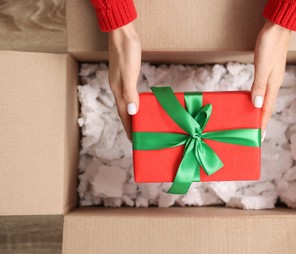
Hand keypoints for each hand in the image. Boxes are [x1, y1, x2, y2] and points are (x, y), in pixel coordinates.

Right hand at [108, 22, 140, 139]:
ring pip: (125, 102)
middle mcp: (117, 87)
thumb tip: (131, 112)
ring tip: (138, 122)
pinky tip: (137, 102)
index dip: (128, 127)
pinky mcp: (124, 74)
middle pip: (123, 110)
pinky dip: (132, 102)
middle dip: (129, 124)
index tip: (133, 140)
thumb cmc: (126, 51)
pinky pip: (128, 94)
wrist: (121, 32)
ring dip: (131, 114)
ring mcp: (120, 81)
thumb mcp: (129, 73)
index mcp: (118, 89)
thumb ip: (130, 93)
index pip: (123, 114)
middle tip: (137, 135)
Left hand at [251, 20, 290, 137]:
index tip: (259, 136)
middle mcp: (274, 83)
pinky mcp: (269, 71)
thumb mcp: (263, 65)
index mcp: (273, 84)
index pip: (267, 109)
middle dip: (262, 120)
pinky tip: (254, 100)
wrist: (278, 27)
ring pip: (266, 99)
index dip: (262, 123)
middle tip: (255, 133)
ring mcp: (272, 77)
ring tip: (254, 120)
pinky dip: (259, 99)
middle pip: (267, 106)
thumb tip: (256, 104)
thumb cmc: (270, 44)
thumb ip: (259, 85)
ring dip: (260, 111)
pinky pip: (263, 90)